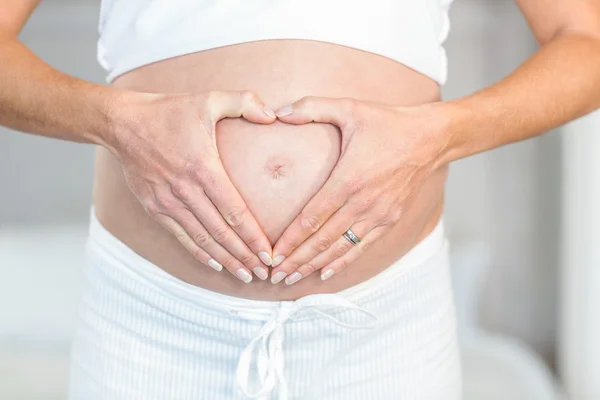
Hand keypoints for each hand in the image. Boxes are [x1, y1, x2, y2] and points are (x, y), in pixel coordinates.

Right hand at [106, 90, 276, 282]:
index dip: (253, 236)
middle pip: (221, 232)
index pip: (234, 211)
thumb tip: (273, 114)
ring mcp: (168, 201)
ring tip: (245, 275)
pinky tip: (215, 264)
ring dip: (225, 259)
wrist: (123, 123)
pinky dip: (199, 253)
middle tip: (265, 273)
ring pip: (202, 239)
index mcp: (203, 168)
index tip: (269, 254)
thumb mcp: (208, 99)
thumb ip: (244, 101)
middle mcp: (185, 190)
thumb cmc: (170, 111)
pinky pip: (180, 236)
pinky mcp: (155, 207)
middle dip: (245, 255)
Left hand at [269, 97, 447, 284]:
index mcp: (348, 178)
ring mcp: (378, 214)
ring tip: (292, 279)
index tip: (272, 254)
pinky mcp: (389, 219)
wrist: (430, 138)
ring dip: (314, 265)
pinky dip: (342, 261)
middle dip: (296, 260)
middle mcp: (362, 202)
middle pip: (322, 240)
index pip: (312, 217)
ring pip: (340, 247)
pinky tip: (325, 273)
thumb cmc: (388, 123)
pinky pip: (361, 246)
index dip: (290, 240)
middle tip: (274, 275)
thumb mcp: (350, 108)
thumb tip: (277, 111)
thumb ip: (311, 107)